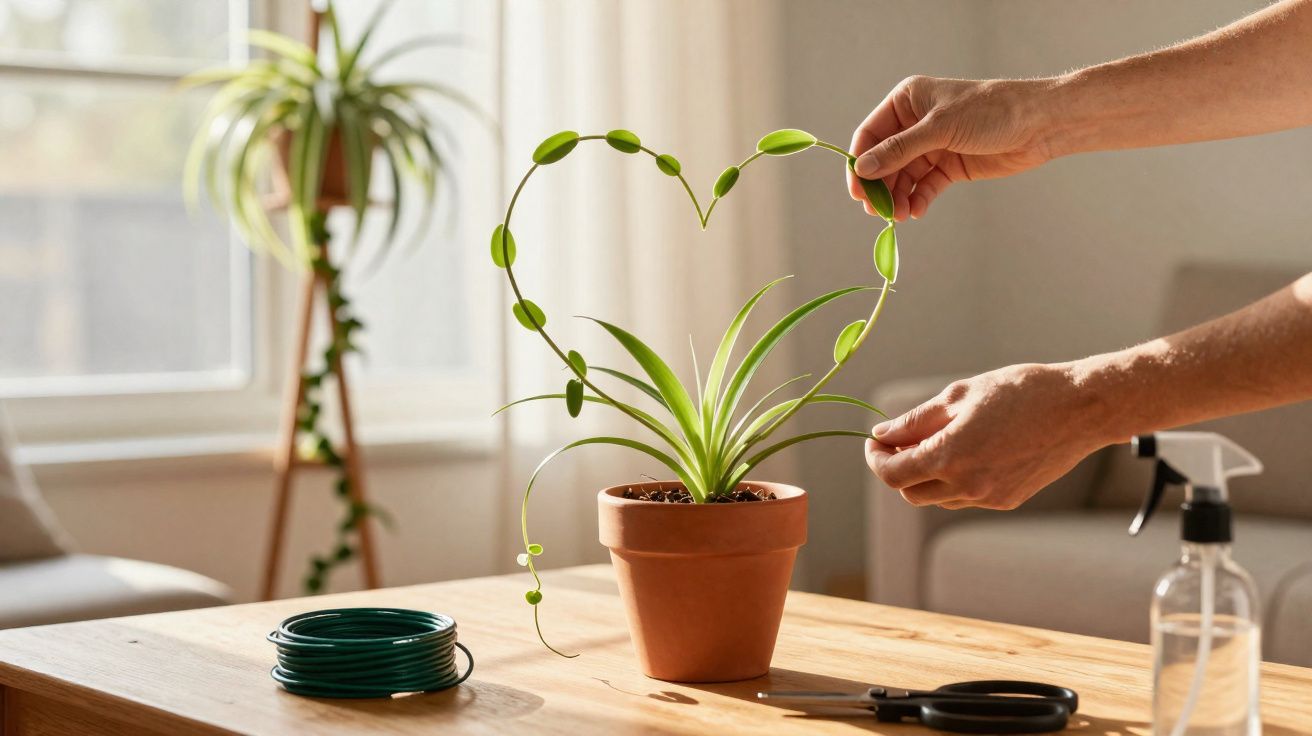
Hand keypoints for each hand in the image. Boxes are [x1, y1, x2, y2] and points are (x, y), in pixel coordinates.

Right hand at [848, 76, 1057, 220]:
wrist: (1039, 124)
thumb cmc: (991, 111)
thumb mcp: (940, 128)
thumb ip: (900, 150)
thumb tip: (863, 169)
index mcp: (908, 101)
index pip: (870, 135)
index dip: (860, 163)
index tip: (858, 191)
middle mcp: (915, 123)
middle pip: (884, 160)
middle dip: (880, 186)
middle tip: (877, 211)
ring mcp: (932, 146)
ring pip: (902, 177)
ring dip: (898, 197)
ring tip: (899, 216)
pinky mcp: (948, 167)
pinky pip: (924, 187)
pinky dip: (917, 200)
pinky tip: (916, 211)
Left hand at [864, 363, 1108, 509]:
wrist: (1082, 408)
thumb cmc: (1021, 391)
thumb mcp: (960, 395)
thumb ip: (916, 420)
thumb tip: (882, 434)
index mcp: (950, 455)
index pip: (893, 473)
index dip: (876, 458)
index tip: (875, 442)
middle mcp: (967, 485)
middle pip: (909, 492)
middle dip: (896, 468)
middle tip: (896, 442)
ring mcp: (989, 498)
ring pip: (936, 498)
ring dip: (924, 476)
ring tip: (933, 442)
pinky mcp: (1008, 501)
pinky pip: (964, 498)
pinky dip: (952, 481)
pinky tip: (965, 453)